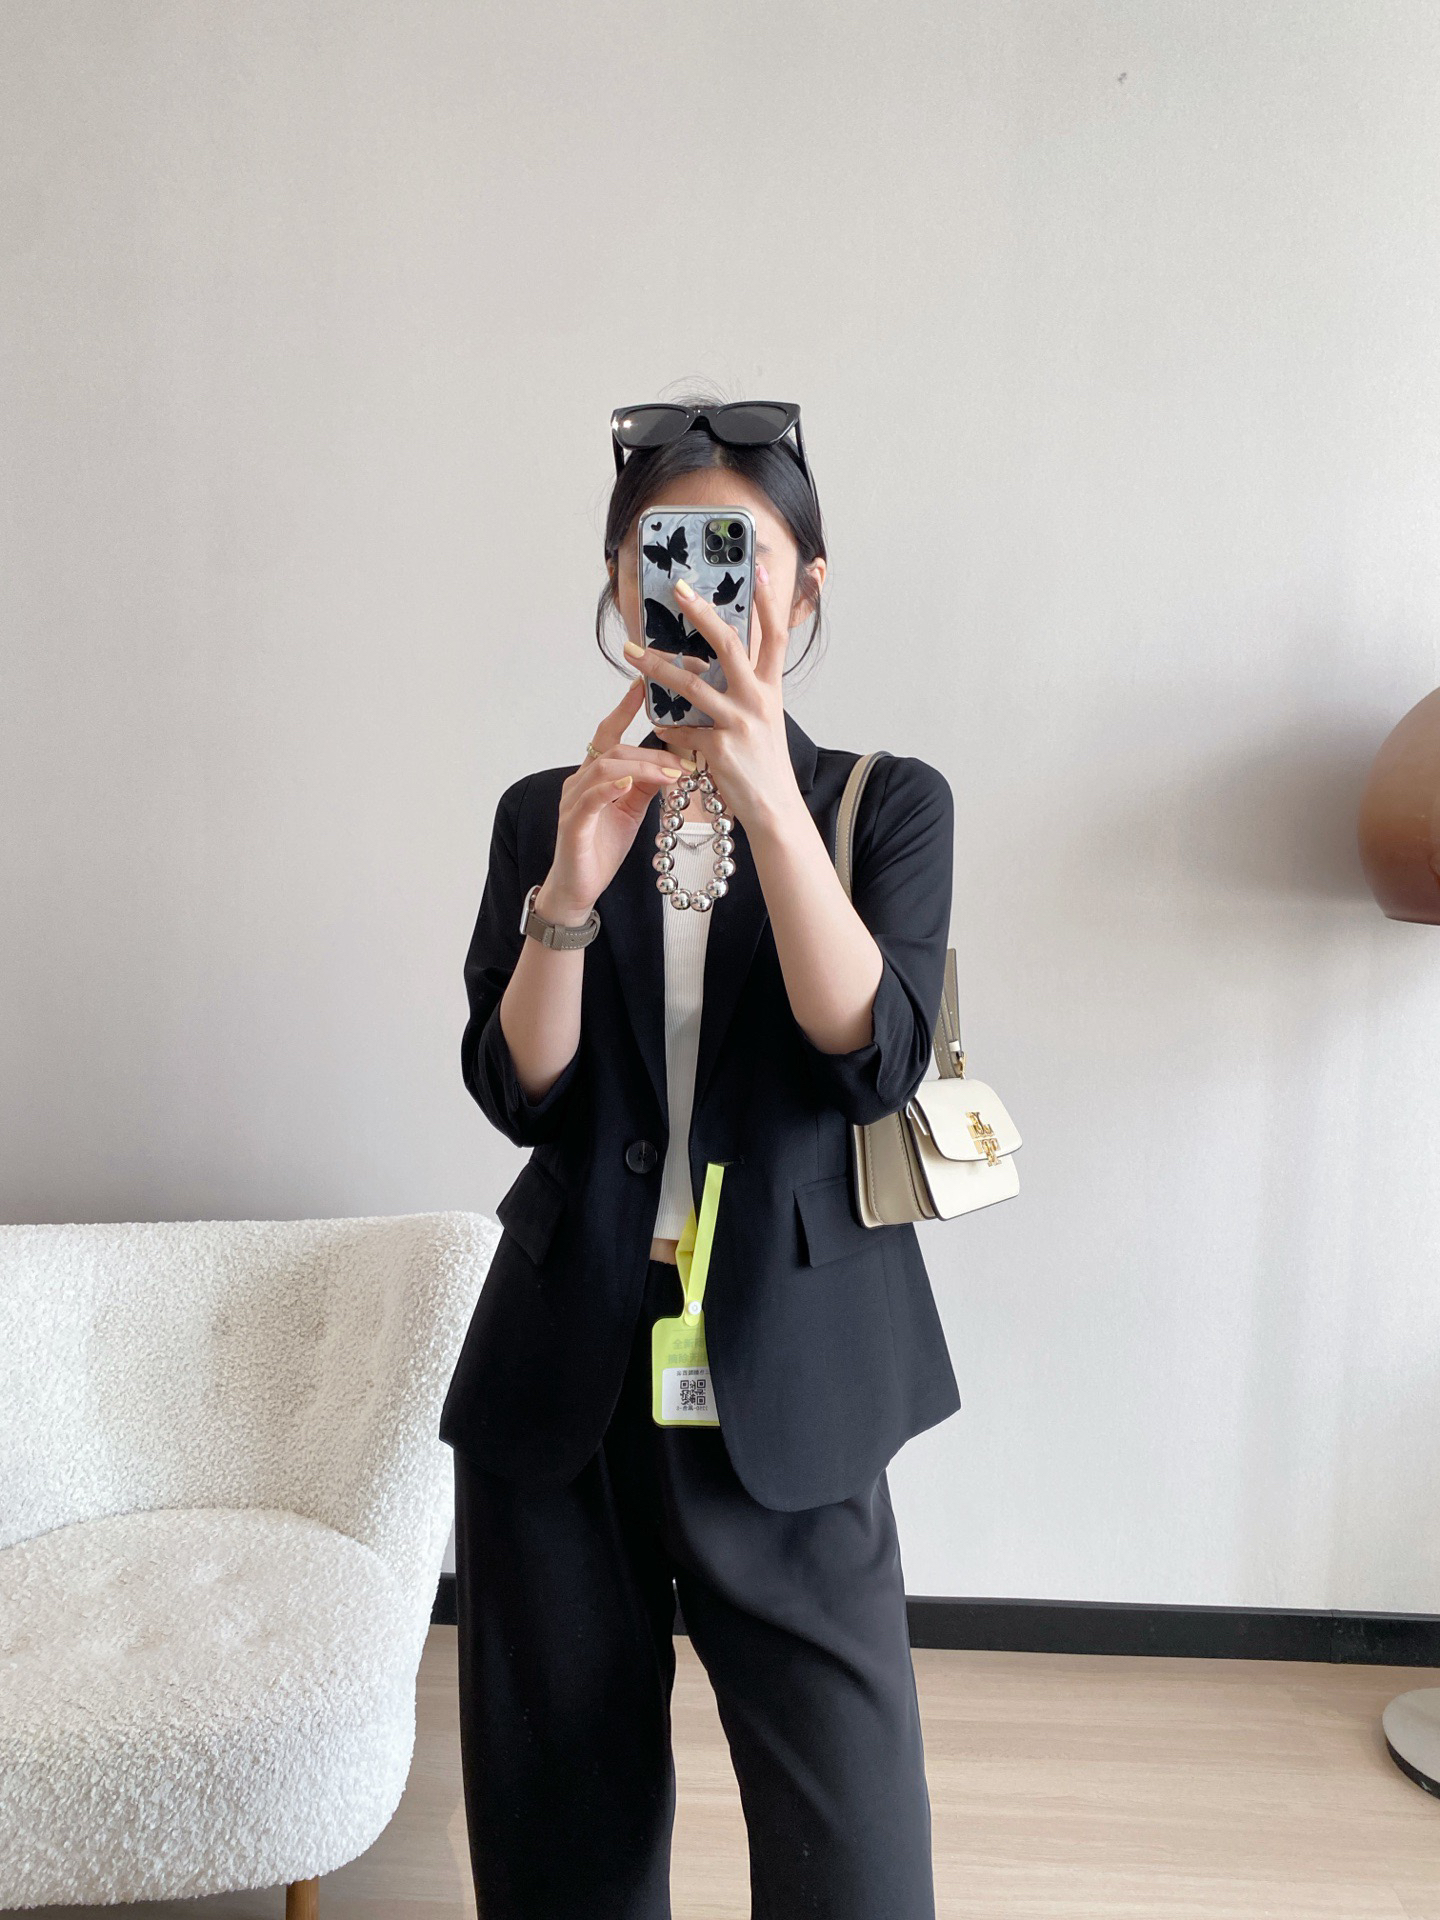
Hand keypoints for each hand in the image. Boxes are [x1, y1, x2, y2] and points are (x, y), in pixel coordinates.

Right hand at [539, 677, 684, 917]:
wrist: (578, 888)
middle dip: (652, 753)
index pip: (608, 734)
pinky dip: (610, 789)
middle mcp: (579, 782)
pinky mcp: (572, 825)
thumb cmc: (601, 848)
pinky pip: (589, 799)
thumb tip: (672, 762)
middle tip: (685, 760)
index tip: (643, 685)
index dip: (624, 709)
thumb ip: (646, 785)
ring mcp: (573, 802)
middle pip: (614, 751)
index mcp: (593, 776)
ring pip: (605, 770)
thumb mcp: (632, 811)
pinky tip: (629, 784)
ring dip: (642, 768)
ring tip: (670, 773)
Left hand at [622, 563, 801, 831]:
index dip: (768, 600)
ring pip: (691, 684)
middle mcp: (758, 699)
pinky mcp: (719, 748)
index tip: (757, 567)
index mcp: (771, 688)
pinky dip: (665, 727)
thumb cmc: (764, 762)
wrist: (774, 809)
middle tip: (677, 589)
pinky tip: (656, 725)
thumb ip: (743, 688)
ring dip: (656, 667)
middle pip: (730, 644)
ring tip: (631, 652)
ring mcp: (739, 723)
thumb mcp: (763, 718)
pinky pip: (681, 730)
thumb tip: (708, 663)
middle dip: (702, 613)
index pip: (775, 635)